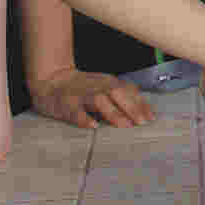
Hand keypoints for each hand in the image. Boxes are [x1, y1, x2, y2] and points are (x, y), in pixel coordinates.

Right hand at [29, 68, 155, 128]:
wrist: (52, 79)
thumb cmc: (84, 88)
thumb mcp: (105, 87)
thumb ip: (123, 96)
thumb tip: (146, 112)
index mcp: (109, 83)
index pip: (128, 91)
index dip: (141, 104)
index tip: (151, 118)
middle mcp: (97, 86)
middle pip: (117, 93)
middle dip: (131, 107)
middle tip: (142, 122)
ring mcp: (82, 95)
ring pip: (99, 100)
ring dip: (113, 113)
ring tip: (124, 125)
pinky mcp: (66, 104)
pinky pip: (75, 111)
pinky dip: (84, 118)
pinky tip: (93, 126)